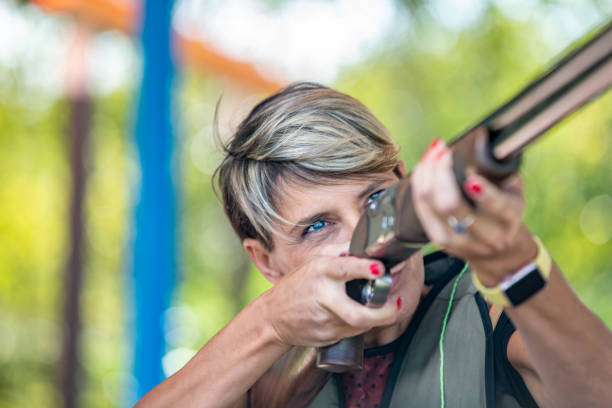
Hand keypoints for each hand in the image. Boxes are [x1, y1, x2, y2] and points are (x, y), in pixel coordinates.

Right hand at [261, 256, 399, 346]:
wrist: (273, 317)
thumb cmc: (297, 286)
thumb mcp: (314, 262)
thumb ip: (340, 252)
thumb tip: (366, 244)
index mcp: (321, 272)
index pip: (344, 269)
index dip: (365, 269)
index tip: (380, 269)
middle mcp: (323, 296)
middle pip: (357, 313)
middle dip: (383, 313)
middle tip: (397, 304)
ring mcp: (325, 319)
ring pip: (360, 324)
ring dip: (376, 318)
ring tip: (383, 308)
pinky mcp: (326, 336)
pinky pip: (353, 332)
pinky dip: (361, 324)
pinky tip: (358, 316)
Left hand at [411, 139, 537, 286]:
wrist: (499, 253)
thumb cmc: (505, 213)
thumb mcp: (514, 193)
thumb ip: (503, 173)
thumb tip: (484, 145)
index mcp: (507, 220)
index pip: (496, 207)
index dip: (484, 192)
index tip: (472, 176)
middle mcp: (483, 235)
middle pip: (451, 205)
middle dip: (442, 173)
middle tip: (442, 149)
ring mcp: (457, 241)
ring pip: (431, 206)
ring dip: (426, 175)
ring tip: (432, 152)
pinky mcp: (438, 241)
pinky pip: (421, 210)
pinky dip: (419, 185)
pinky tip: (423, 168)